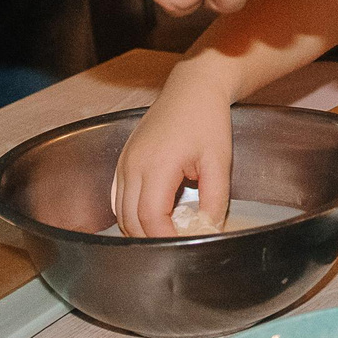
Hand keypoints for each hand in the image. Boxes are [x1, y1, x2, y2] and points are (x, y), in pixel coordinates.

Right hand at [111, 78, 233, 237]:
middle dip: (151, 240)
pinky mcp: (123, 160)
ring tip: (166, 235)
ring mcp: (125, 162)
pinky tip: (150, 218)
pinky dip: (129, 214)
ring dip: (138, 230)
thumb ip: (215, 200)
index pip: (150, 218)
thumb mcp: (219, 162)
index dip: (165, 239)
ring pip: (120, 212)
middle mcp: (133, 165)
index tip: (183, 248)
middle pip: (130, 220)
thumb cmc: (207, 121)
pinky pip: (117, 197)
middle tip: (176, 247)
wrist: (192, 89)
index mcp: (157, 165)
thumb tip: (210, 230)